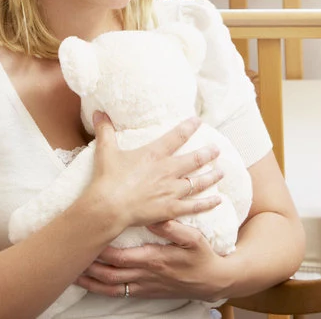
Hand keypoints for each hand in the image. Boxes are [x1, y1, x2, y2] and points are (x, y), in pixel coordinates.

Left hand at [75, 220, 232, 301]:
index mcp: (155, 259)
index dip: (101, 250)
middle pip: (108, 273)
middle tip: (70, 256)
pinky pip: (118, 293)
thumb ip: (173, 228)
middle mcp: (146, 275)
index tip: (87, 238)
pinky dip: (101, 289)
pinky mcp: (145, 291)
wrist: (212, 281)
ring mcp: (144, 285)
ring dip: (90, 280)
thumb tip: (153, 217)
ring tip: (71, 272)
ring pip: (110, 286)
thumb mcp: (194, 238)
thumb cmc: (202, 257)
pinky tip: (90, 284)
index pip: (120, 257)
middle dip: (87, 266)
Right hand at [78, 112, 222, 233]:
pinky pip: (194, 206)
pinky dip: (208, 203)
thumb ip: (105, 130)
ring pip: (199, 182)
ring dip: (212, 176)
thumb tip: (98, 112)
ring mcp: (172, 190)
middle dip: (208, 153)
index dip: (189, 127)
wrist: (109, 206)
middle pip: (195, 159)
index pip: (177, 136)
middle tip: (217, 149)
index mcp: (155, 154)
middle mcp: (168, 170)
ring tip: (222, 172)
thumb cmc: (107, 179)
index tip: (198, 121)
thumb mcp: (106, 151)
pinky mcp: (171, 208)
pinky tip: (218, 200)